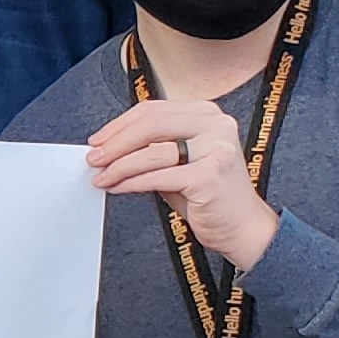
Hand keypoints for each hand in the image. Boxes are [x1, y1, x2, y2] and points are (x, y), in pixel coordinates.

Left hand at [84, 100, 281, 268]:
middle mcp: (216, 126)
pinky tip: (118, 187)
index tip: (98, 139)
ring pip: (152, 152)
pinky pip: (158, 177)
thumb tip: (109, 148)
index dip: (120, 125)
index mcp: (207, 114)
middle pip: (151, 125)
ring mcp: (216, 149)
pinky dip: (132, 182)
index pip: (153, 110)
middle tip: (94, 158)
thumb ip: (153, 147)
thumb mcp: (181, 161)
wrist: (244, 227)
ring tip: (101, 177)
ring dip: (119, 166)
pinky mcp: (209, 176)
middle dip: (115, 143)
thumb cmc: (209, 194)